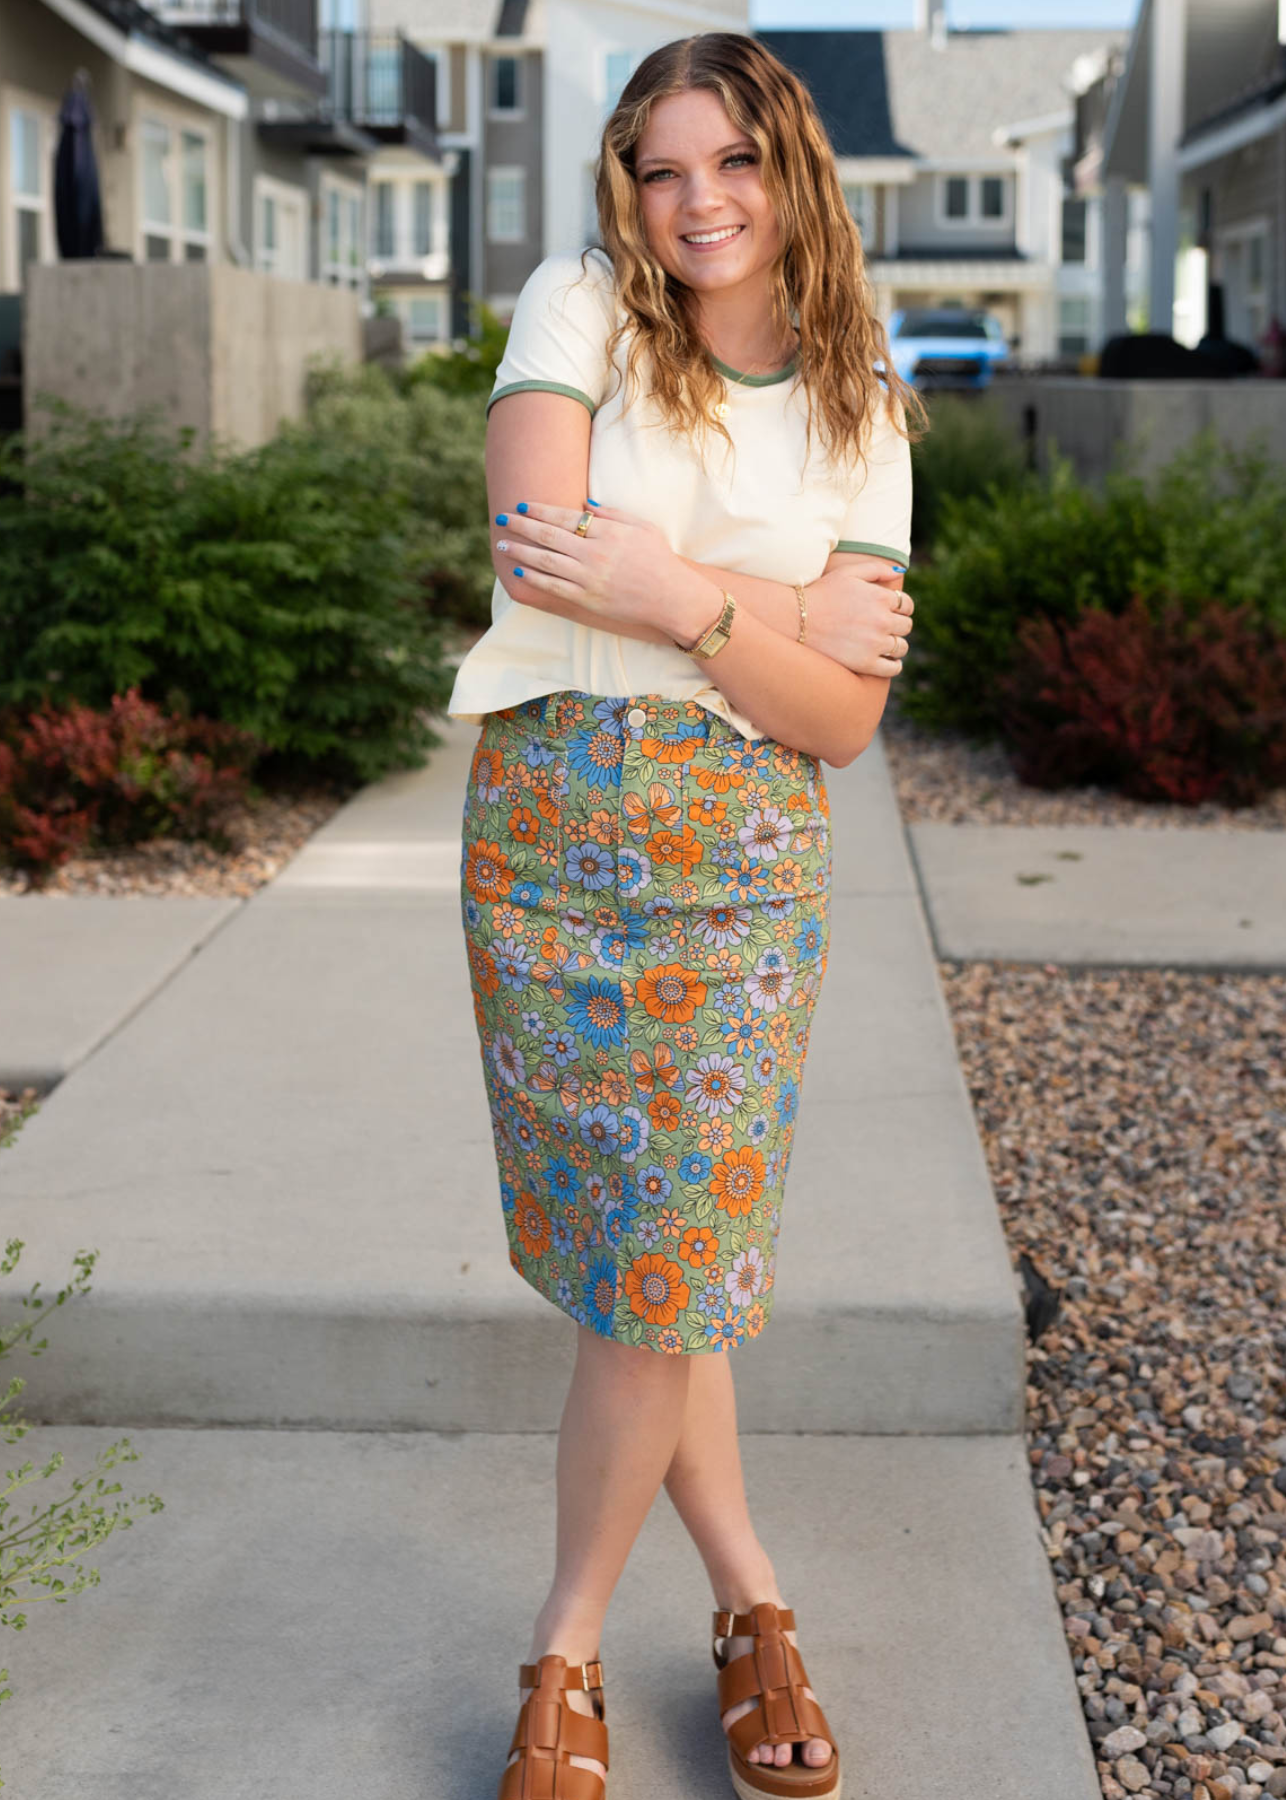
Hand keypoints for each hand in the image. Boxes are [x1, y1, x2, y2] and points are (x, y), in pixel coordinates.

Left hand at [491, 499, 721, 642]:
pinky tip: (519, 571)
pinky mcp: (587, 599)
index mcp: (607, 532)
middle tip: (503, 519)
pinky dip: (533, 578)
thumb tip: (585, 504)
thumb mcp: (641, 527)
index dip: (540, 510)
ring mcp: (589, 578)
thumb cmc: (659, 559)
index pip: (565, 517)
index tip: (523, 505)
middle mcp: (594, 554)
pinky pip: (553, 587)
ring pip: (545, 561)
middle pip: (548, 536)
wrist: (671, 598)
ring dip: (520, 551)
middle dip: (522, 526)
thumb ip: (612, 514)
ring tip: (501, 544)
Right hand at [805, 560, 913, 676]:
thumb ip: (876, 568)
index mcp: (881, 597)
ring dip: (896, 645)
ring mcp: (875, 643)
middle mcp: (882, 620)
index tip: (891, 613)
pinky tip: (885, 660)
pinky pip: (893, 667)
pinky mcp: (866, 663)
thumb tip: (899, 572)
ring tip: (882, 644)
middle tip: (883, 628)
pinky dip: (893, 664)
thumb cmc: (821, 594)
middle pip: (906, 626)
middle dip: (897, 625)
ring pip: (901, 647)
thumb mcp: (848, 573)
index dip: (901, 608)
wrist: (797, 620)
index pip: (907, 605)